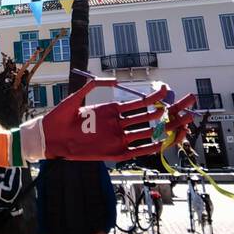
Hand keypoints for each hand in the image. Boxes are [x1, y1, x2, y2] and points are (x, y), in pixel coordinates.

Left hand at [40, 79, 196, 161]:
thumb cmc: (60, 117)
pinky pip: (134, 150)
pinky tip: (160, 143)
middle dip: (167, 112)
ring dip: (162, 129)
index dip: (154, 97)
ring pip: (145, 133)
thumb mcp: (77, 97)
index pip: (139, 103)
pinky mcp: (112, 152)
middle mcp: (117, 124)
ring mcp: (116, 138)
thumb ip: (94, 86)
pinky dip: (147, 147)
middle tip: (185, 106)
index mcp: (111, 110)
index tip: (167, 89)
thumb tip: (114, 80)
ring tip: (181, 122)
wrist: (48, 137)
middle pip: (148, 117)